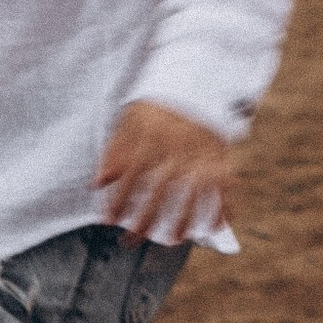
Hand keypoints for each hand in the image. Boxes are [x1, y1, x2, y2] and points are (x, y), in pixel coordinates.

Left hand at [94, 99, 235, 244]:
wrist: (195, 82)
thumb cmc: (158, 105)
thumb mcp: (130, 120)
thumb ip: (114, 152)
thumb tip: (97, 183)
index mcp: (150, 139)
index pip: (130, 176)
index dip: (118, 200)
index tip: (109, 220)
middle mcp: (175, 149)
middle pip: (159, 191)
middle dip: (145, 219)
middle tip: (133, 240)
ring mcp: (200, 154)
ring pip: (192, 193)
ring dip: (184, 219)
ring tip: (175, 239)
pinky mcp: (220, 156)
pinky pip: (224, 185)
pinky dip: (223, 206)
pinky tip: (216, 225)